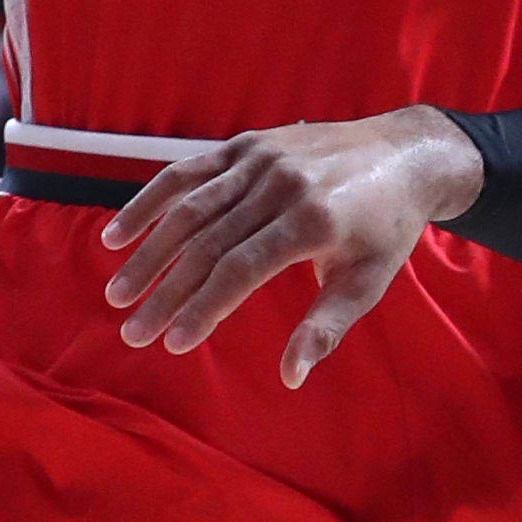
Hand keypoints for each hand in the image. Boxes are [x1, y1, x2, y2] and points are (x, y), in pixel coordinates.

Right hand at [99, 108, 481, 386]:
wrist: (403, 153)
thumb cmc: (385, 228)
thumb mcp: (368, 282)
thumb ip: (325, 328)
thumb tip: (290, 377)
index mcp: (312, 221)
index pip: (241, 271)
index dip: (203, 308)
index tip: (172, 344)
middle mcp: (281, 185)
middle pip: (207, 243)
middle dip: (165, 292)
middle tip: (133, 333)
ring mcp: (260, 159)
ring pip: (189, 207)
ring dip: (148, 252)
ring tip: (118, 293)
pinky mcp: (248, 144)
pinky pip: (189, 172)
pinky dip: (150, 200)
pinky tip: (119, 232)